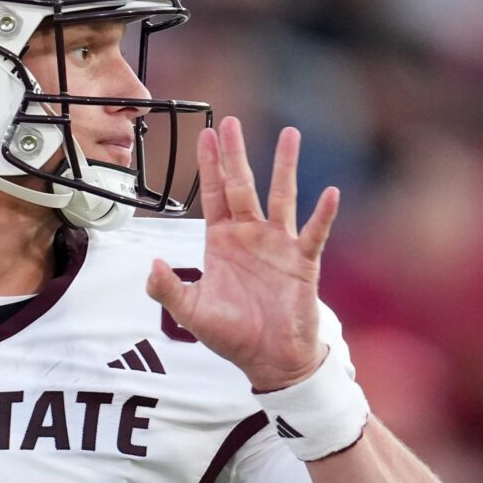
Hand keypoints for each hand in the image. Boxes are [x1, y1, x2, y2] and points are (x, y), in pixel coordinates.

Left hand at [145, 117, 339, 390]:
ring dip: (285, 166)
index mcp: (222, 242)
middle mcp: (250, 236)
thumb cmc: (233, 336)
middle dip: (236, 154)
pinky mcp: (302, 262)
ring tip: (290, 134)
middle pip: (242, 185)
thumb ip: (168, 290)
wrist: (270, 361)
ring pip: (281, 196)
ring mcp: (279, 245)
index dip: (208, 166)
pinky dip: (323, 214)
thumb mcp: (193, 313)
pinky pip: (314, 233)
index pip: (213, 195)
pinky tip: (329, 192)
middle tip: (232, 121)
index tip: (205, 135)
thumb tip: (153, 265)